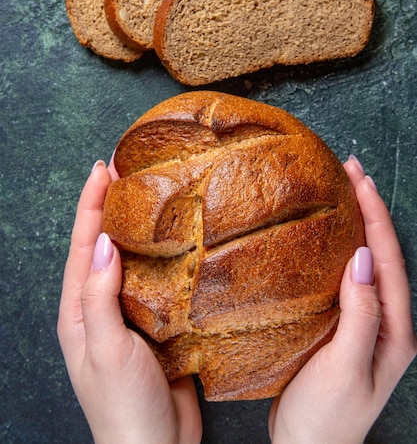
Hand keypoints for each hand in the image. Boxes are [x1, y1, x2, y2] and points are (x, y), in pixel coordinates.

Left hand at [57, 160, 201, 443]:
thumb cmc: (123, 408)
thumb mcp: (107, 350)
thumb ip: (101, 297)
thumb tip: (105, 244)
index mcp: (80, 311)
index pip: (84, 245)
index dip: (92, 204)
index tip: (103, 170)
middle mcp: (101, 307)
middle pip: (105, 245)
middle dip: (111, 206)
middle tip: (127, 171)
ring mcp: (129, 314)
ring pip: (133, 259)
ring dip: (139, 226)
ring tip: (153, 194)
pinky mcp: (156, 323)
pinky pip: (158, 280)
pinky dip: (165, 255)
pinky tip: (179, 241)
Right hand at [268, 155, 416, 443]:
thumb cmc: (326, 418)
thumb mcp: (345, 368)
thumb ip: (360, 314)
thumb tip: (364, 259)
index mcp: (395, 329)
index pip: (389, 260)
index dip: (376, 216)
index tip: (360, 180)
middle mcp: (387, 321)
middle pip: (382, 254)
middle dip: (370, 209)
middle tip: (350, 170)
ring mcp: (366, 322)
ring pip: (366, 261)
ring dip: (357, 224)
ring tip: (342, 190)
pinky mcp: (344, 324)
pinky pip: (346, 276)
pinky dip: (338, 247)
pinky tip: (326, 235)